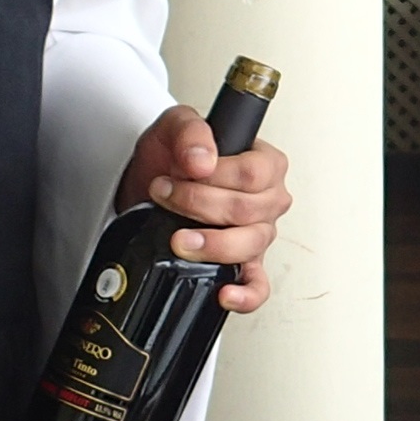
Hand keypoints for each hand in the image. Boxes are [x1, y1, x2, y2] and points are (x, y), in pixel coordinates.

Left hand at [116, 105, 291, 311]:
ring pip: (250, 245)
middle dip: (199, 205)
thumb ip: (190, 132)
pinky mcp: (244, 264)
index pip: (253, 174)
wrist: (150, 183)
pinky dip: (245, 293)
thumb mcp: (175, 126)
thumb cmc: (173, 155)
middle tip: (167, 195)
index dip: (214, 176)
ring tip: (180, 239)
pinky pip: (258, 285)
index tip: (181, 171)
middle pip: (248, 210)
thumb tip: (202, 160)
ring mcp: (258, 234)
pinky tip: (225, 293)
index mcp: (266, 164)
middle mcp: (269, 200)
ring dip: (211, 244)